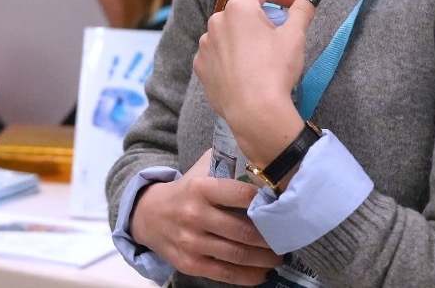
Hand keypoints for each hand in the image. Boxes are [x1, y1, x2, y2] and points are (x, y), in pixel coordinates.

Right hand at [130, 151, 282, 284]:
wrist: (147, 215)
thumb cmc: (186, 191)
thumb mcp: (201, 170)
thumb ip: (228, 162)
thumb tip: (265, 158)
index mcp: (200, 187)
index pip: (241, 194)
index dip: (266, 201)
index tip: (283, 206)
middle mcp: (194, 214)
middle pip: (244, 230)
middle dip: (272, 237)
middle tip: (287, 237)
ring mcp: (191, 242)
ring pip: (238, 255)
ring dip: (265, 258)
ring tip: (279, 255)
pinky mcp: (189, 264)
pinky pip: (225, 273)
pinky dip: (249, 276)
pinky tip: (262, 272)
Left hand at [194, 0, 317, 164]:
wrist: (254, 111)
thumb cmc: (276, 69)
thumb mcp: (295, 37)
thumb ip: (302, 10)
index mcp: (239, 8)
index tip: (294, 3)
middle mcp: (216, 21)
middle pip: (243, 10)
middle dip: (263, 17)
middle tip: (280, 33)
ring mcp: (205, 44)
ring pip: (228, 32)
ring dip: (244, 36)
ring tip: (262, 56)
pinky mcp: (200, 66)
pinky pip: (218, 53)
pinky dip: (231, 55)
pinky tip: (244, 70)